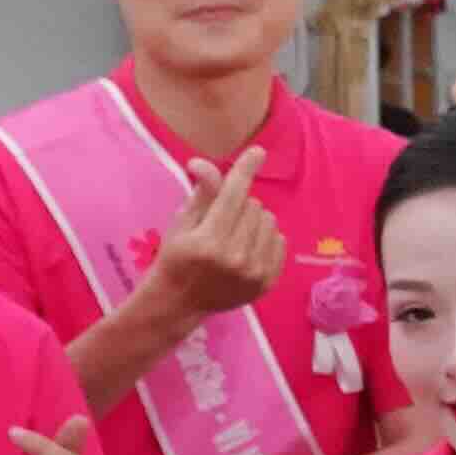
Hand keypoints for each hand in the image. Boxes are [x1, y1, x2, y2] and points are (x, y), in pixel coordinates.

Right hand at [139, 146, 283, 318]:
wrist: (179, 302)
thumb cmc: (175, 257)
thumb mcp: (181, 223)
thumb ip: (201, 194)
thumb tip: (203, 163)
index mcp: (209, 240)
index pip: (233, 195)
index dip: (245, 170)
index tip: (257, 152)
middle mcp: (236, 257)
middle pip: (253, 205)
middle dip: (238, 204)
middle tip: (221, 219)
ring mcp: (255, 272)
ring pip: (269, 221)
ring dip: (254, 220)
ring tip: (234, 233)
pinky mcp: (267, 282)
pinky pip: (280, 240)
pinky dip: (266, 237)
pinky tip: (248, 247)